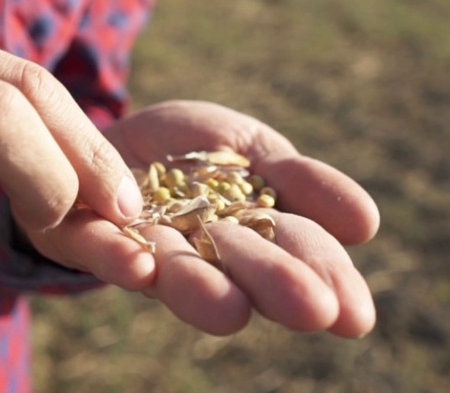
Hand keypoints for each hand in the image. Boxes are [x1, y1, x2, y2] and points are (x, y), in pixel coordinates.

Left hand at [21, 100, 378, 337]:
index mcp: (254, 238)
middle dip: (275, 286)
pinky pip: (99, 251)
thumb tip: (366, 223)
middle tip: (312, 309)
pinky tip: (142, 268)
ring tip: (232, 309)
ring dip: (202, 291)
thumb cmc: (187, 151)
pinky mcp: (83, 239)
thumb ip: (300, 181)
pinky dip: (119, 261)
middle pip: (242, 272)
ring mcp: (143, 251)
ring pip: (174, 274)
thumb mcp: (251, 149)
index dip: (327, 280)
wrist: (100, 138)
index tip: (353, 313)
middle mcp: (202, 257)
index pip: (300, 256)